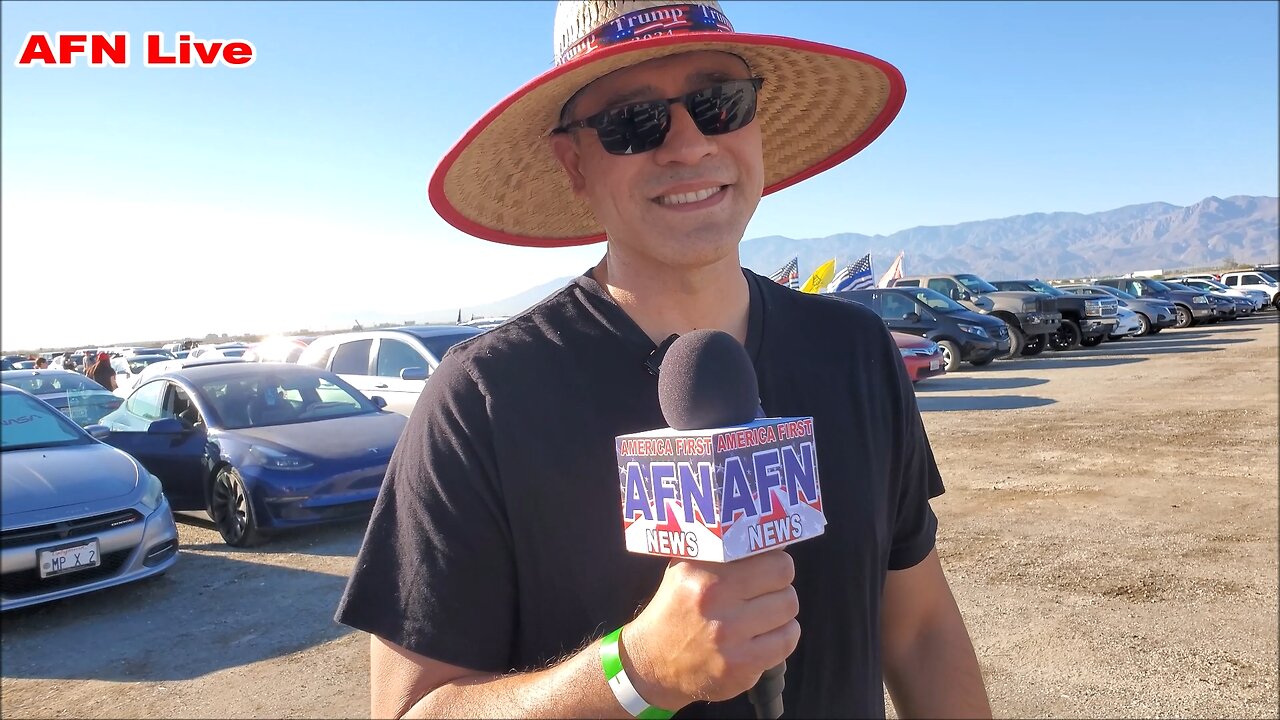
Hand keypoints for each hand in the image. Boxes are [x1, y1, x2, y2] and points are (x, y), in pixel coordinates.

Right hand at [620, 549, 799, 709]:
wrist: (652, 664)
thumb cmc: (676, 610)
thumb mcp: (686, 570)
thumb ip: (722, 550)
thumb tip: (773, 537)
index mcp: (700, 569)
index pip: (764, 550)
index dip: (770, 557)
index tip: (766, 564)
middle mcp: (712, 597)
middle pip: (783, 575)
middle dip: (778, 582)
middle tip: (766, 590)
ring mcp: (728, 634)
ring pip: (789, 607)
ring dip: (781, 611)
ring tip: (762, 615)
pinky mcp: (741, 665)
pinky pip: (787, 639)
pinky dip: (782, 636)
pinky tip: (764, 637)